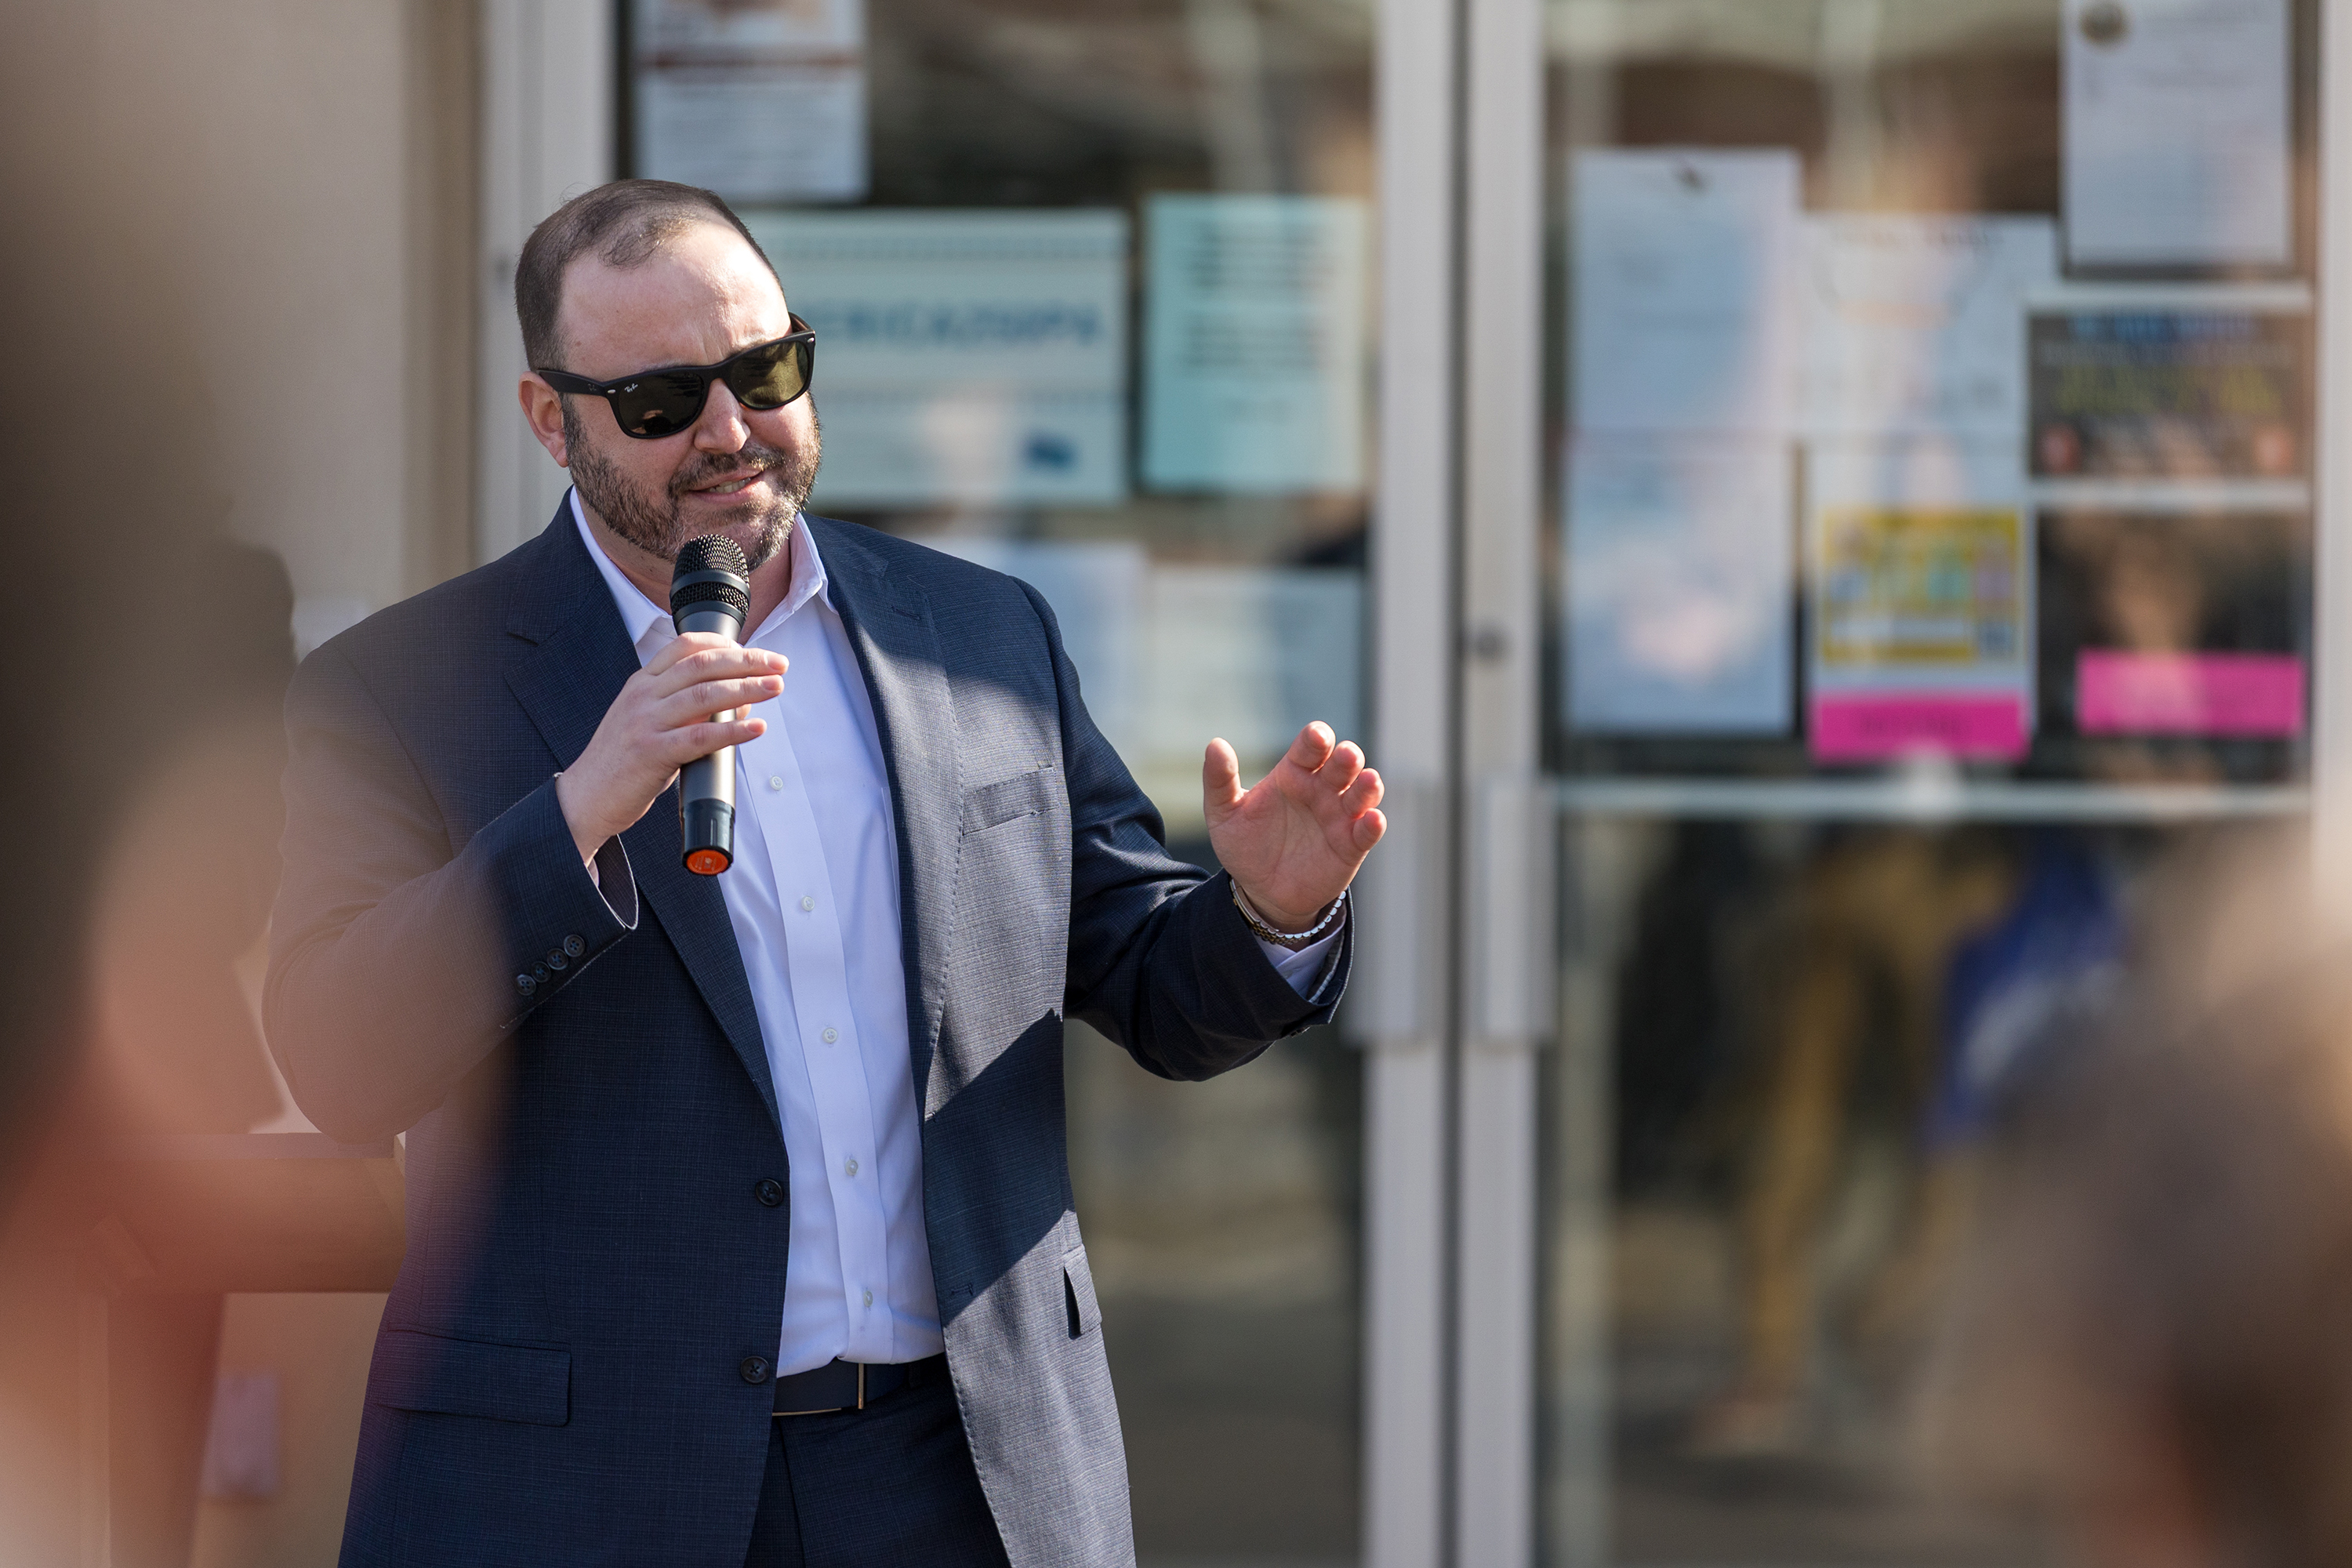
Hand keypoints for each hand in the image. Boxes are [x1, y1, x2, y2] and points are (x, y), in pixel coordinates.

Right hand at [555, 634, 785, 862]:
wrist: (586, 797)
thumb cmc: (623, 762)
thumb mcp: (651, 724)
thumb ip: (691, 711)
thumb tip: (742, 703)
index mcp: (642, 683)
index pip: (684, 646)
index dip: (723, 643)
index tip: (753, 650)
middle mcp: (643, 696)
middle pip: (702, 664)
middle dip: (746, 661)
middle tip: (778, 664)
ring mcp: (645, 722)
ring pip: (704, 695)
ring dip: (746, 688)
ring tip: (775, 686)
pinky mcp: (651, 753)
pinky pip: (700, 737)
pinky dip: (732, 730)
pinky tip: (756, 728)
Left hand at [1203, 722, 1385, 932]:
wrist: (1261, 891)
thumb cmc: (1245, 845)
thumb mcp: (1224, 814)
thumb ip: (1220, 780)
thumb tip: (1215, 744)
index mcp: (1293, 773)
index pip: (1310, 748)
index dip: (1316, 739)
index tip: (1317, 736)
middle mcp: (1321, 790)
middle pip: (1342, 765)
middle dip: (1347, 757)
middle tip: (1346, 755)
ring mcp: (1339, 817)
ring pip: (1362, 793)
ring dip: (1368, 786)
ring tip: (1368, 781)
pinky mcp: (1351, 846)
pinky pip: (1367, 832)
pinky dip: (1373, 824)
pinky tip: (1373, 819)